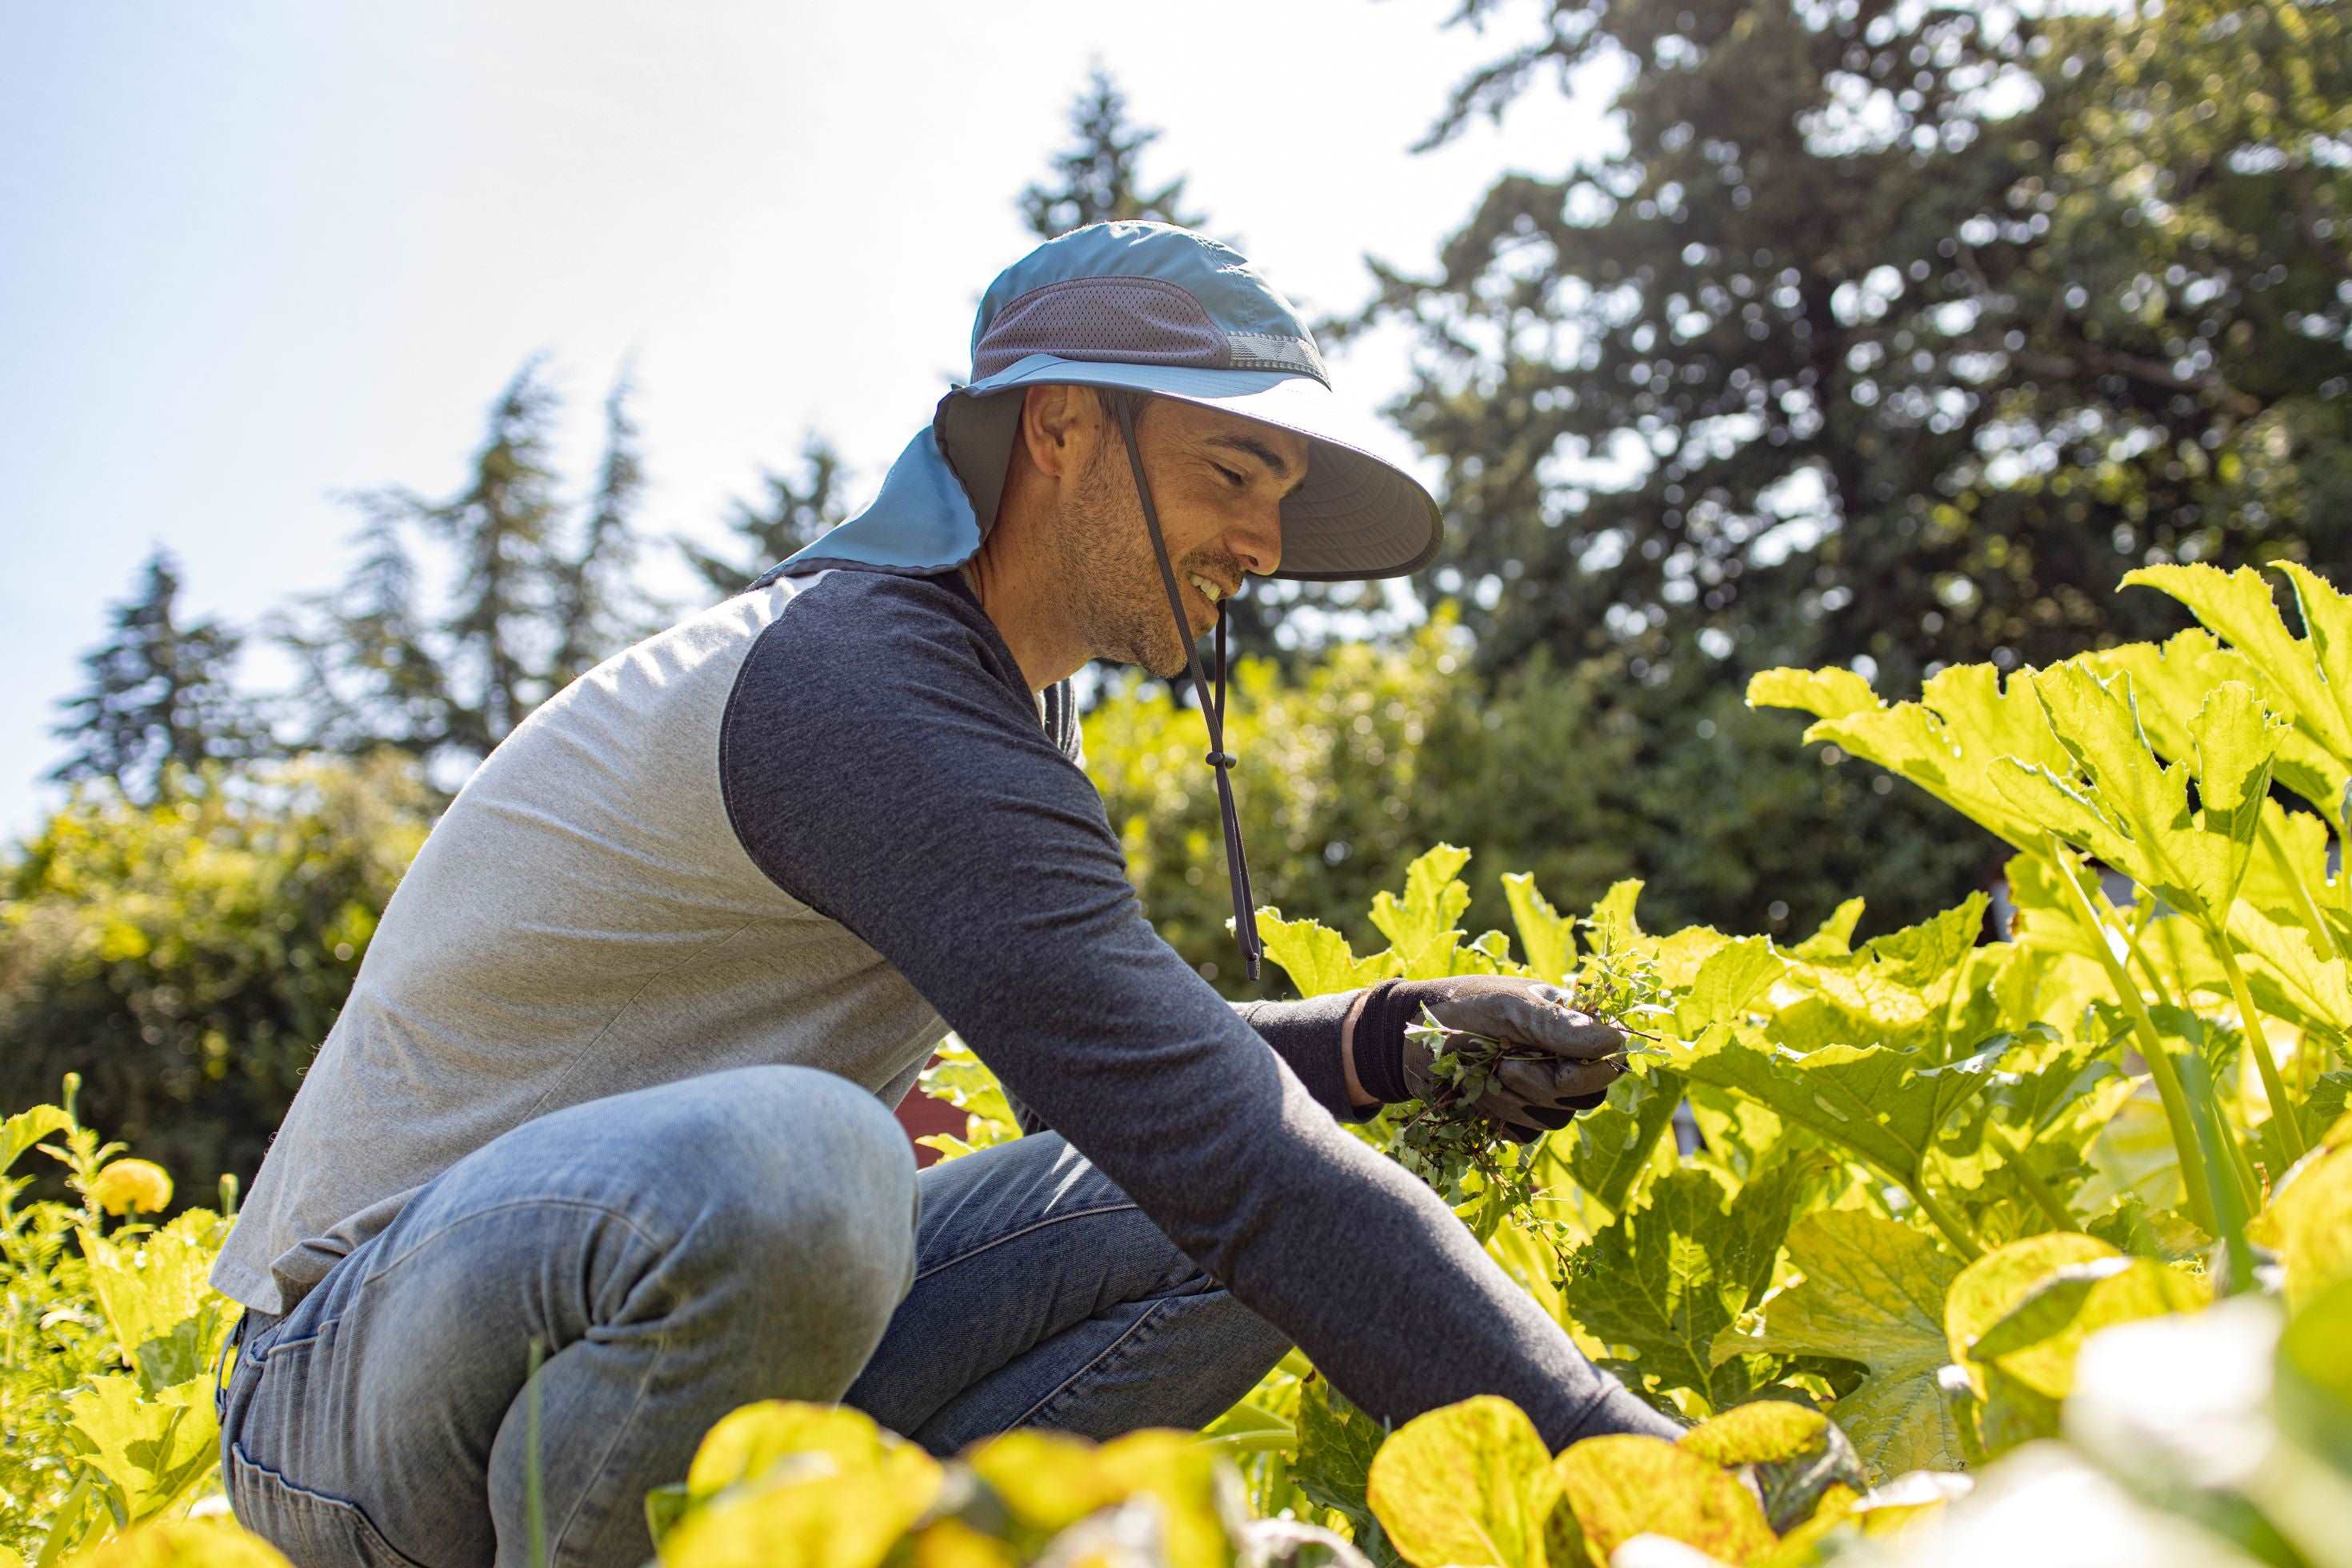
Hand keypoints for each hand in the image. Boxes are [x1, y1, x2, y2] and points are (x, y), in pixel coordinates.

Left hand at [1345, 975, 1627, 1139]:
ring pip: (1555, 1118)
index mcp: (1568, 1022)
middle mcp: (1561, 1056)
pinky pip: (1526, 1134)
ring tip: (1482, 1075)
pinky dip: (1501, 1119)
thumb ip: (1557, 1025)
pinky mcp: (1514, 1113)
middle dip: (1544, 1088)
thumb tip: (1616, 1043)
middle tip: (1504, 1067)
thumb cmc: (1457, 1008)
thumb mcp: (1506, 1007)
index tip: (1558, 1071)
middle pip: (1588, 1095)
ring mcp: (1539, 1087)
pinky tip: (1477, 1096)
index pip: (1610, 1058)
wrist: (1403, 1041)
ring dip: (1516, 1102)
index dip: (1590, 1073)